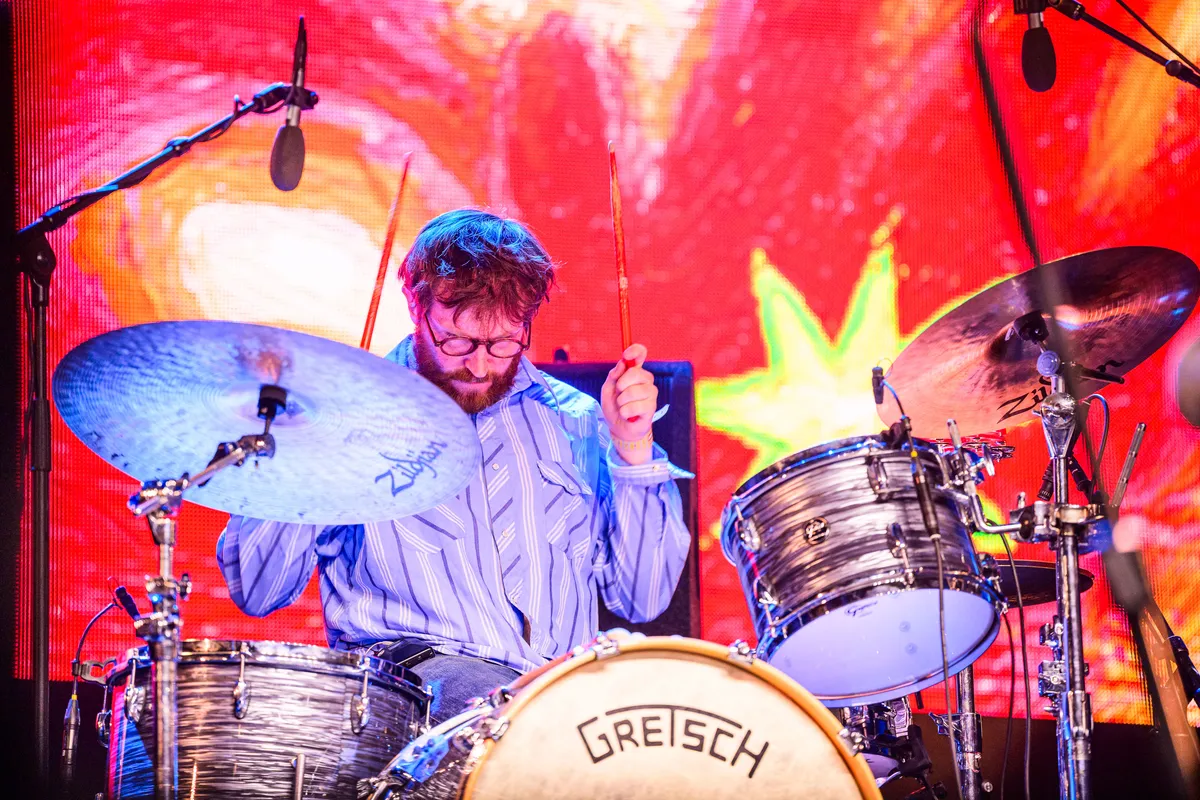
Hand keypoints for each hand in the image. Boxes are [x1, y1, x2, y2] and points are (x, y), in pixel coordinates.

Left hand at [601, 344, 656, 463]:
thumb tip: (622, 363)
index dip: (635, 351)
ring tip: (622, 407)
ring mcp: (651, 393)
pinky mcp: (651, 407)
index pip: (641, 354)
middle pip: (635, 373)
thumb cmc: (614, 406)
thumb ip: (613, 375)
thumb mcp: (608, 389)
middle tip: (618, 393)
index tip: (626, 355)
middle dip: (621, 385)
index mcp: (635, 372)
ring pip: (633, 391)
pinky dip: (625, 412)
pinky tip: (627, 415)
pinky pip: (635, 406)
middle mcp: (646, 380)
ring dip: (621, 402)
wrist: (618, 427)